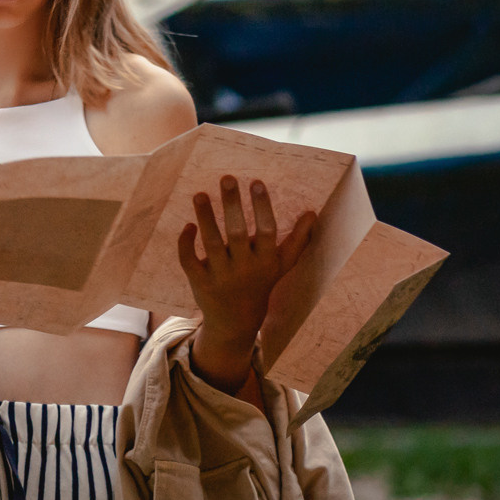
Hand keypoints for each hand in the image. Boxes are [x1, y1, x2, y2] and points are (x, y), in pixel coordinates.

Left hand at [177, 176, 315, 392]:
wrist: (236, 322)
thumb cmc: (261, 284)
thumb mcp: (282, 266)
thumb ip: (298, 240)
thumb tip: (313, 213)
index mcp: (266, 261)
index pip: (267, 230)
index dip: (262, 206)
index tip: (256, 181)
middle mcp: (245, 268)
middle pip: (237, 233)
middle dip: (232, 205)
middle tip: (227, 177)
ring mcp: (221, 276)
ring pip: (211, 243)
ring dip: (205, 217)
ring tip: (200, 193)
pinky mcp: (200, 282)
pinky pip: (190, 260)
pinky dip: (186, 243)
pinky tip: (188, 225)